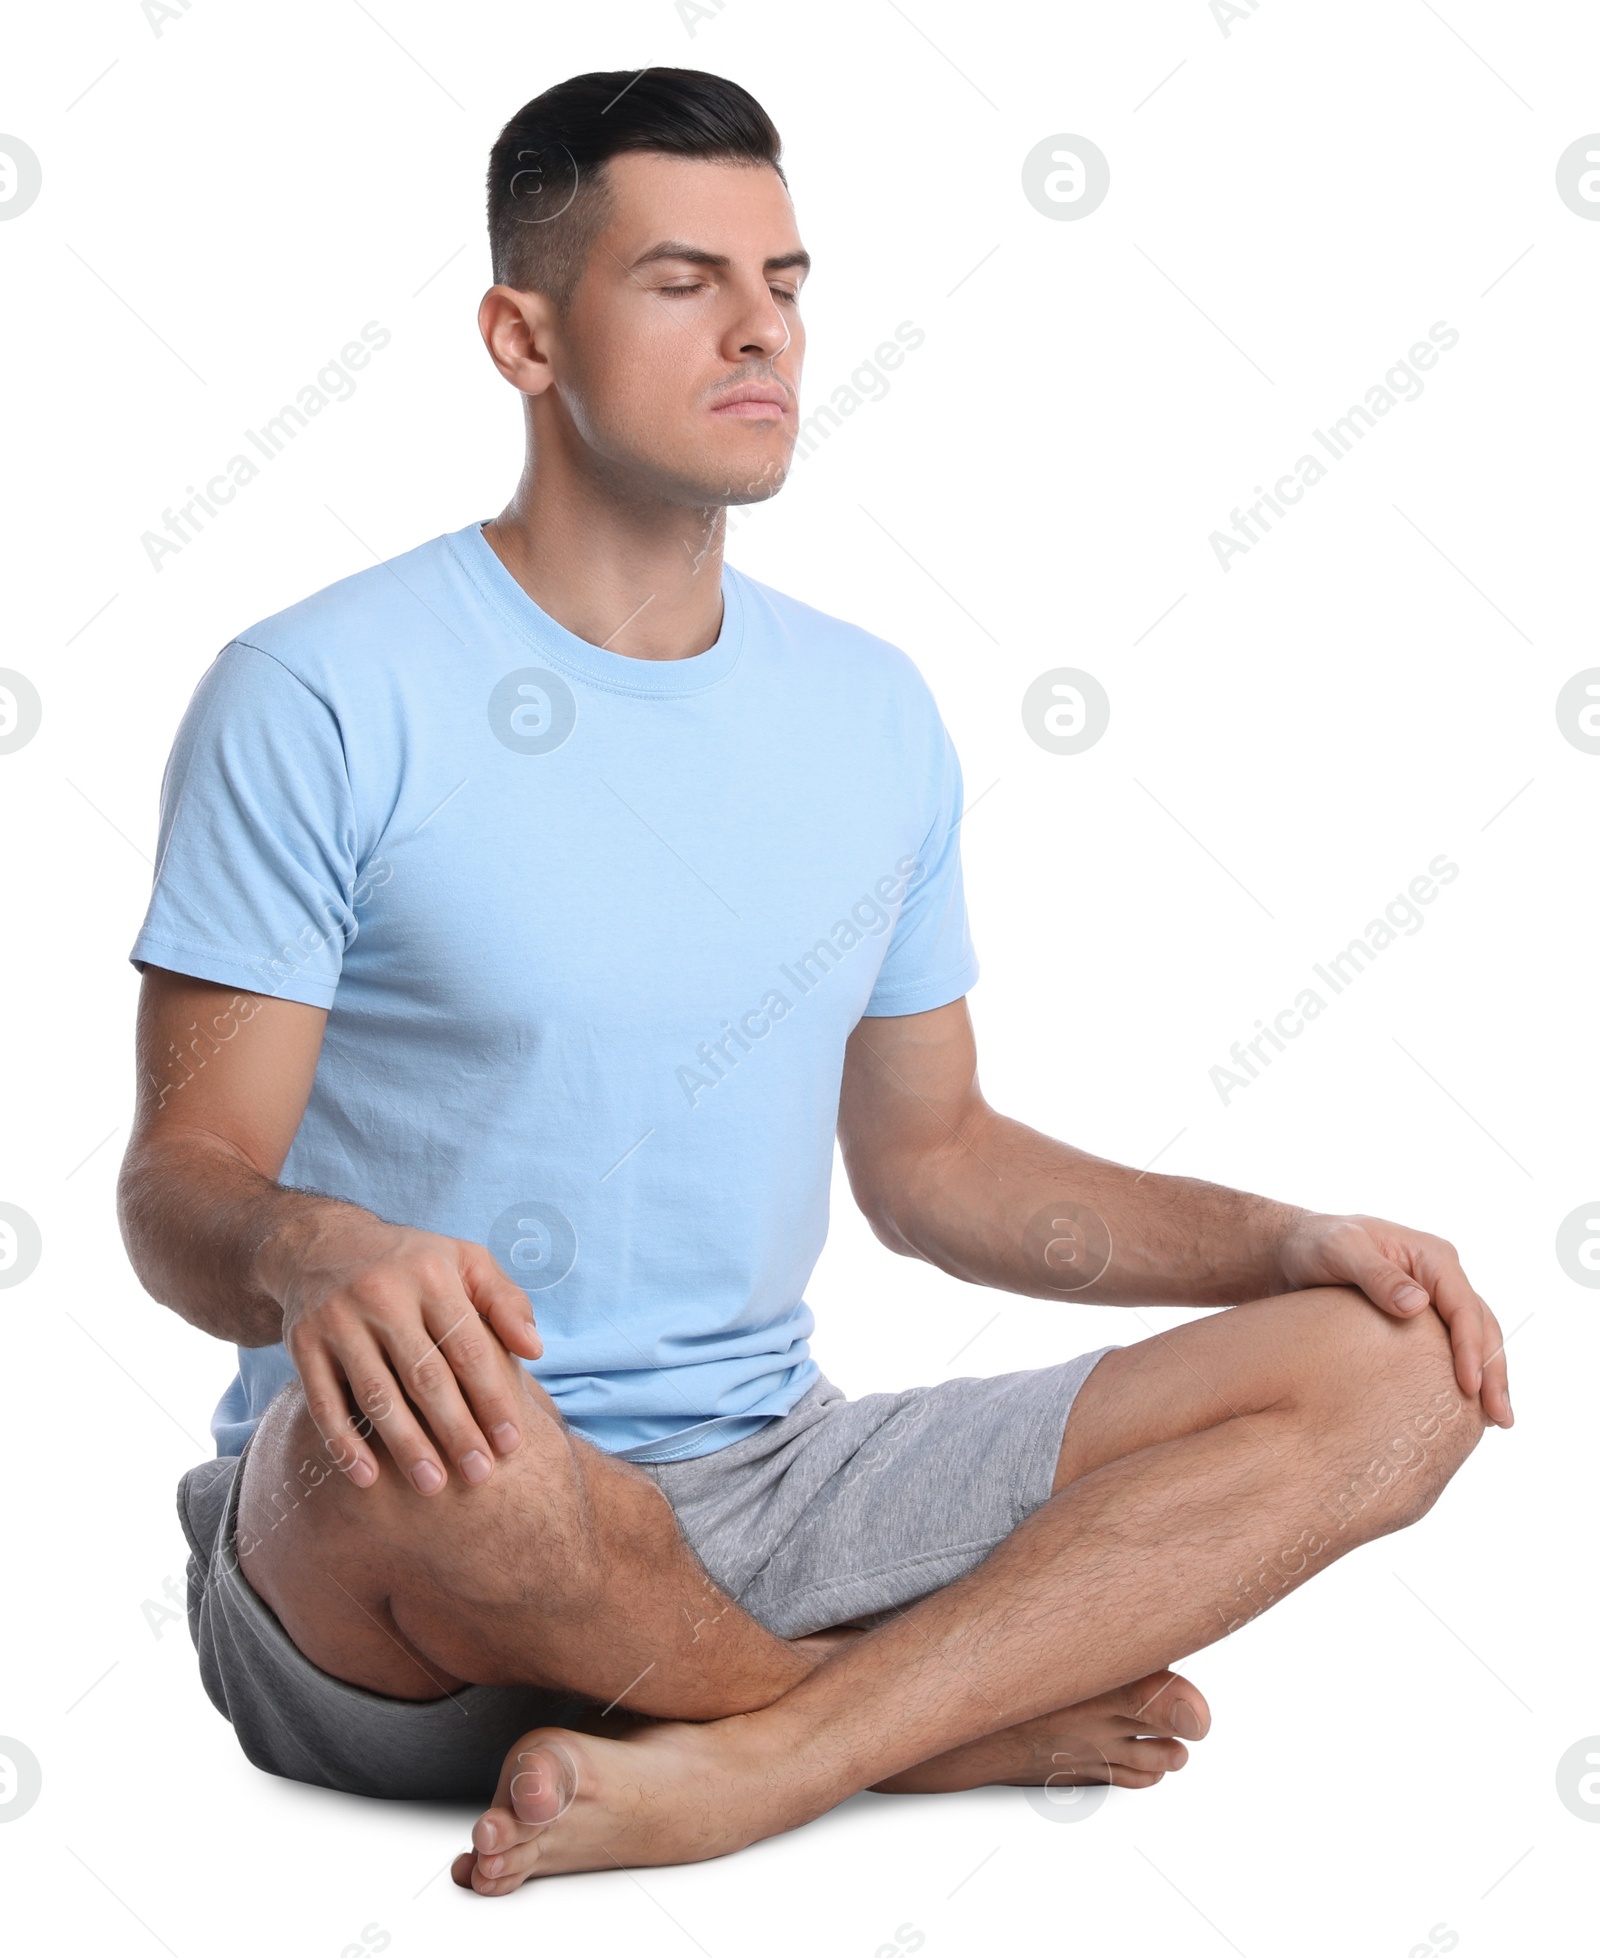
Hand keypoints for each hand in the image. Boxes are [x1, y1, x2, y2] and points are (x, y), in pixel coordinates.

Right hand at [265, 1209, 543, 1491]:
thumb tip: (535, 1350)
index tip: (511, 1444)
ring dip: (405, 1446)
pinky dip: (344, 1443)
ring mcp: (337, 1320)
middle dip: (455, 1431)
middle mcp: (382, 1295)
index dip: (492, 1398)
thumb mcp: (464, 1261)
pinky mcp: (302, 1344)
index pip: (468, 1346)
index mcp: (431, 1275)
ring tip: (433, 1487)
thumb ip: (505, 1302)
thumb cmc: (412, 1263)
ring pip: (376, 1394)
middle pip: (425, 1376)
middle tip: (480, 1475)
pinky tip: (367, 1478)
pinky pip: (324, 1402)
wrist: (320, 1245)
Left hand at [1278, 1212, 1510, 1427]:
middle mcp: (1441, 1277)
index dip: (1471, 1348)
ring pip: (1476, 1339)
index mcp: (1431, 1256)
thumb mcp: (1338, 1251)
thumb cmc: (1315, 1244)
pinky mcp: (1422, 1320)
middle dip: (1493, 1372)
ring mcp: (1434, 1298)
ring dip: (1489, 1378)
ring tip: (1498, 1421)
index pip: (1464, 1306)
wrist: (1294, 1250)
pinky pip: (1452, 1347)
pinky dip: (1466, 1374)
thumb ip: (1375, 1274)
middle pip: (1481, 1326)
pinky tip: (1470, 1408)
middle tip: (1500, 1418)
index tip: (1470, 1386)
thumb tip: (1418, 1304)